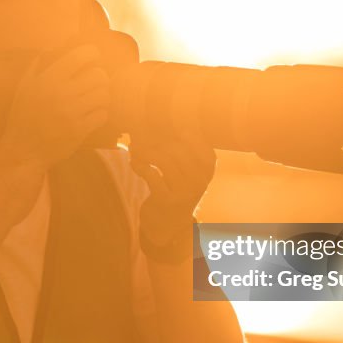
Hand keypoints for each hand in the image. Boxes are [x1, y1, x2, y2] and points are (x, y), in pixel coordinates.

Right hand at [0, 45, 109, 166]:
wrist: (23, 151)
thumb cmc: (22, 118)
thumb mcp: (24, 88)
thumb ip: (36, 66)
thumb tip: (50, 48)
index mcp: (49, 79)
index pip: (81, 56)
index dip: (92, 53)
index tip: (93, 57)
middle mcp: (62, 93)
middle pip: (99, 75)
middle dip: (100, 78)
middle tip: (95, 83)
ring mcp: (72, 112)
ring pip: (104, 95)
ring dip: (102, 96)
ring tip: (95, 99)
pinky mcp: (79, 130)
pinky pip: (102, 115)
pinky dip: (101, 114)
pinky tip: (93, 115)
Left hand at [129, 132, 215, 247]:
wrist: (170, 224)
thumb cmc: (175, 187)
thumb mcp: (187, 169)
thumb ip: (180, 147)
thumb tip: (159, 118)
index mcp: (207, 168)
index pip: (196, 138)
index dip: (177, 129)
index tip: (162, 129)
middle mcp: (200, 179)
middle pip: (177, 147)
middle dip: (155, 140)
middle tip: (141, 139)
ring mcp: (185, 191)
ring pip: (164, 158)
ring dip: (145, 151)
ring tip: (136, 150)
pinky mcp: (167, 200)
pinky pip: (151, 173)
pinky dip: (139, 165)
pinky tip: (134, 163)